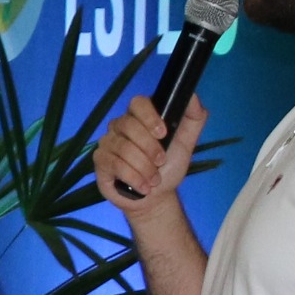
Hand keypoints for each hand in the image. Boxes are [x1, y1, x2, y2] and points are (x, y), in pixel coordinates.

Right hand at [91, 94, 209, 215]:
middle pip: (129, 125)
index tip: (163, 133)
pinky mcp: (100, 159)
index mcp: (140, 117)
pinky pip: (115, 164)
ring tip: (154, 180)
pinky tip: (142, 186)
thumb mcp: (187, 144)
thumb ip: (194, 119)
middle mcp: (121, 125)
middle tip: (161, 162)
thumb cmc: (169, 167)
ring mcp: (108, 142)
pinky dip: (133, 177)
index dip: (149, 116)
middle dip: (149, 148)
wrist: (155, 197)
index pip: (138, 103)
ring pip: (123, 148)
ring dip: (144, 167)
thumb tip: (193, 97)